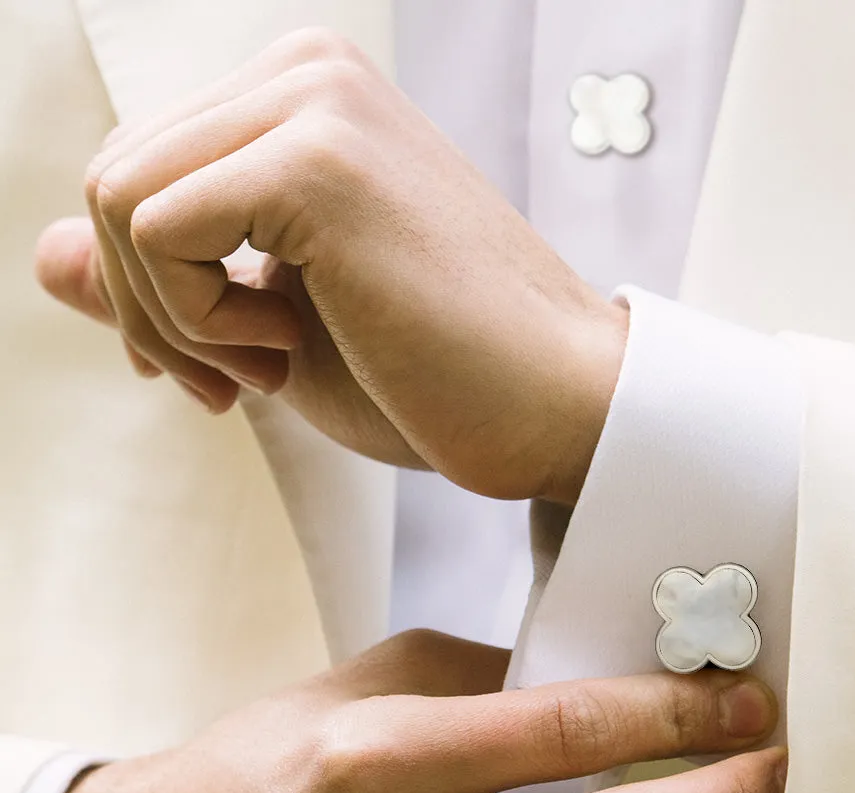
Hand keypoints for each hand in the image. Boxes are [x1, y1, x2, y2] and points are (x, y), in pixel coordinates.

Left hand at [35, 29, 628, 503]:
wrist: (555, 410)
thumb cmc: (439, 378)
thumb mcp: (273, 330)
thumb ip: (162, 279)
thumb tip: (45, 255)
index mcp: (307, 101)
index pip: (143, 171)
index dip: (150, 289)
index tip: (215, 369)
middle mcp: (308, 72)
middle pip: (110, 177)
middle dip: (148, 309)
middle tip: (237, 383)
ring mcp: (315, 104)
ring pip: (117, 199)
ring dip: (173, 319)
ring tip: (274, 366)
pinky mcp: (318, 161)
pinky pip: (157, 230)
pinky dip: (196, 319)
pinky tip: (285, 349)